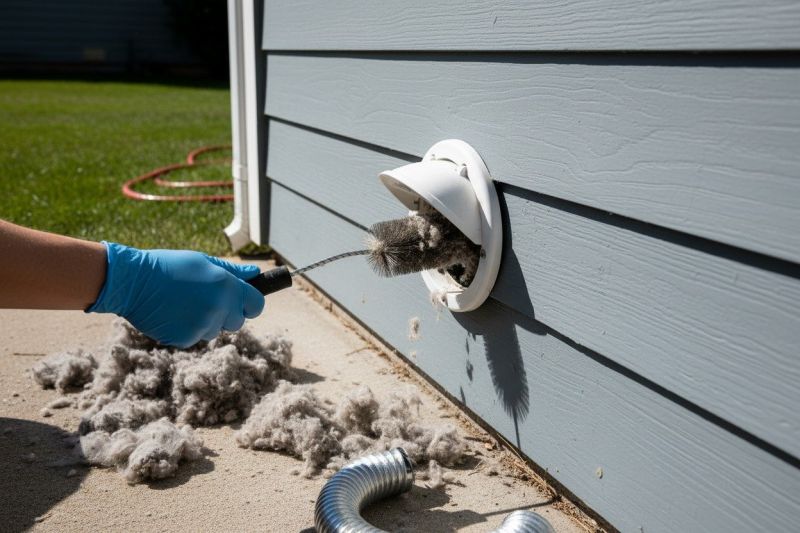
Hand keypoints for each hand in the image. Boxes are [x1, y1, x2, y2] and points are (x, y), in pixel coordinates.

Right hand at [87, 242, 263, 347]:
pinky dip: (188, 329)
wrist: (132, 282)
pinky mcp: (186, 339)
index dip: (250, 303)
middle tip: (206, 299)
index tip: (242, 302)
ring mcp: (203, 326)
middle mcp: (219, 308)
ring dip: (207, 321)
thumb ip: (232, 271)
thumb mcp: (202, 261)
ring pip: (215, 330)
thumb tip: (255, 274)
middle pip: (238, 322)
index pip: (257, 305)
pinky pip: (195, 337)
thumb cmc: (168, 266)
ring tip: (184, 303)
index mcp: (227, 286)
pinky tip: (173, 313)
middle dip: (228, 314)